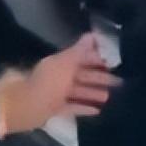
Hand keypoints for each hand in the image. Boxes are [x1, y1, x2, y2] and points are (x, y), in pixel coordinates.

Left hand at [0, 33, 120, 138]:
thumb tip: (93, 34)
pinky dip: (84, 107)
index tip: (115, 62)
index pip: (82, 58)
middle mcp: (60, 76)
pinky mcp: (55, 109)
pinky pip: (73, 107)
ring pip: (79, 91)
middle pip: (83, 75)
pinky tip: (98, 111)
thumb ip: (81, 50)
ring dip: (94, 93)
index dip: (98, 59)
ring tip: (111, 97)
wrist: (25, 107)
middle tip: (119, 82)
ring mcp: (57, 93)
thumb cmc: (48, 83)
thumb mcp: (66, 63)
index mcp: (61, 63)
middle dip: (100, 77)